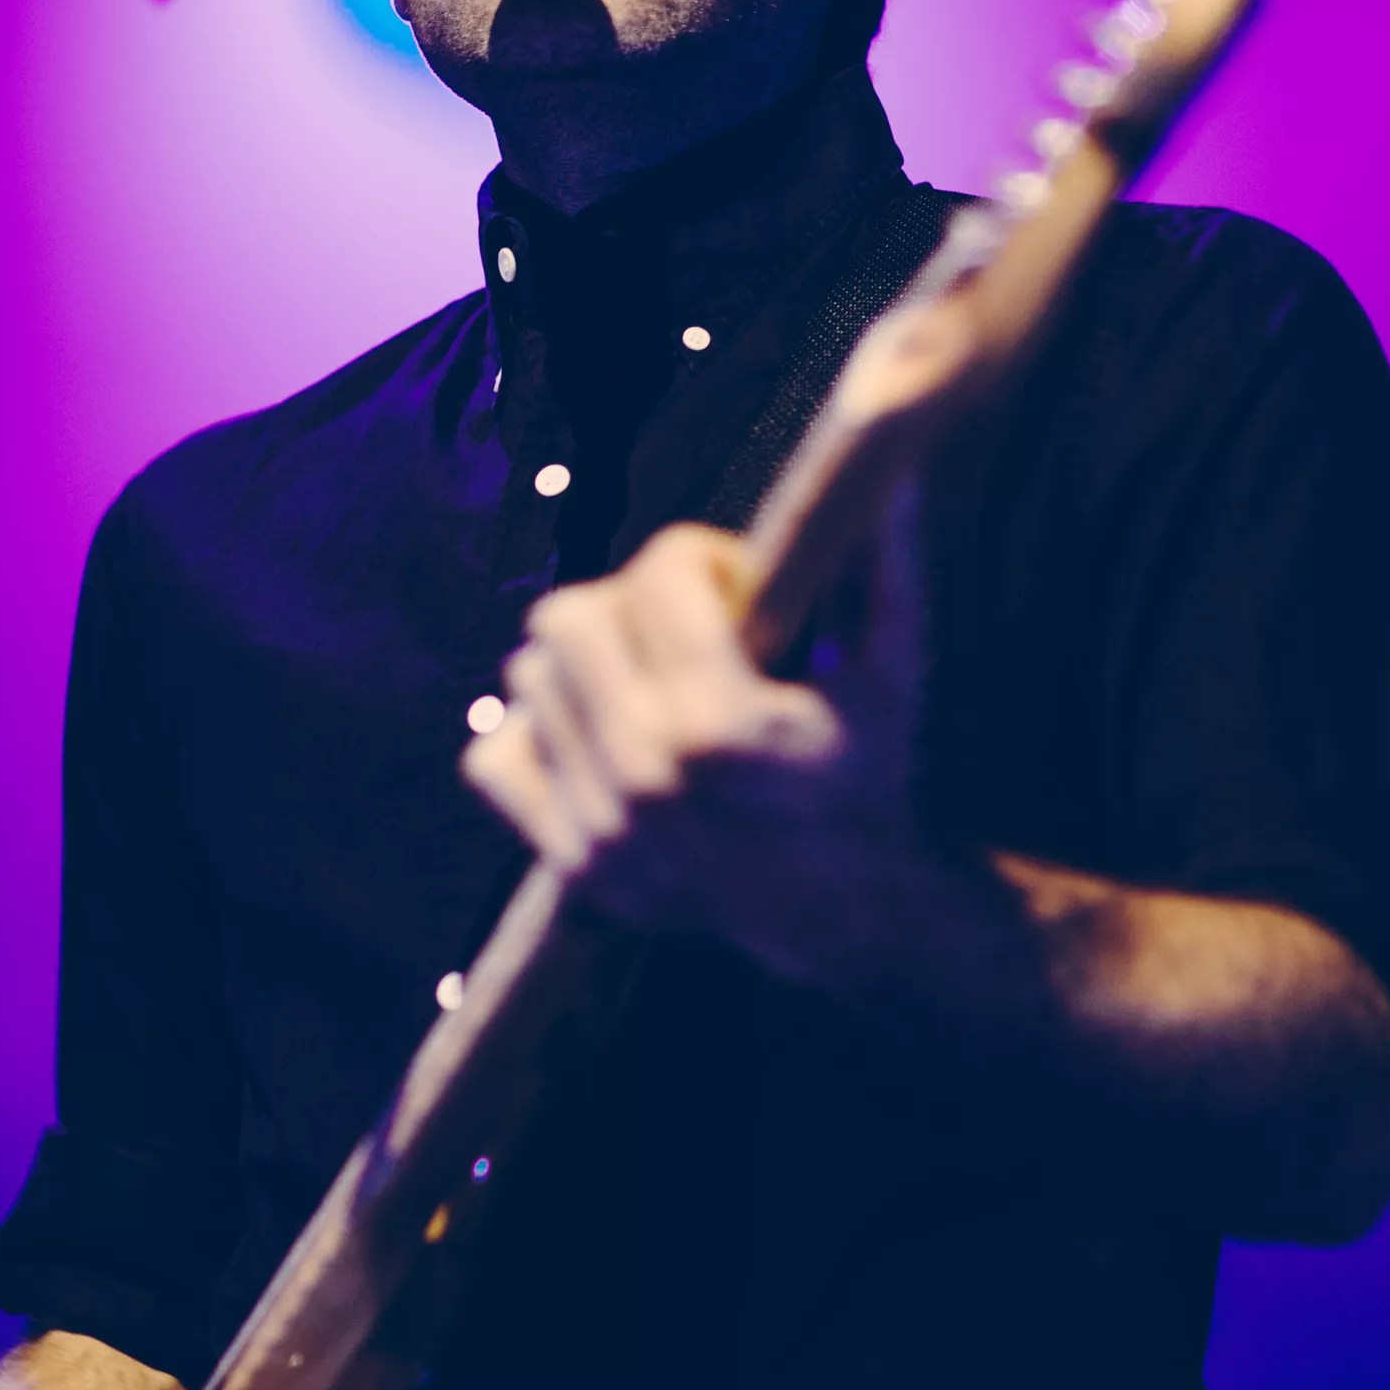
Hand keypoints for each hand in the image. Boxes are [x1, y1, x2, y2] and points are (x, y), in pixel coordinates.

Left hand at [460, 509, 929, 981]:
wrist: (848, 909)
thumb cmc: (872, 772)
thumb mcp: (895, 674)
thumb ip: (888, 572)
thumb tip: (895, 480)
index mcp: (723, 723)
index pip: (658, 572)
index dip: (703, 559)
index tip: (737, 588)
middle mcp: (650, 777)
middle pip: (566, 616)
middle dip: (626, 604)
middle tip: (680, 633)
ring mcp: (605, 828)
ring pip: (530, 678)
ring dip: (585, 665)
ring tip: (650, 684)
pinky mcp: (576, 867)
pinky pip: (494, 757)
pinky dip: (536, 733)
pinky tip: (599, 734)